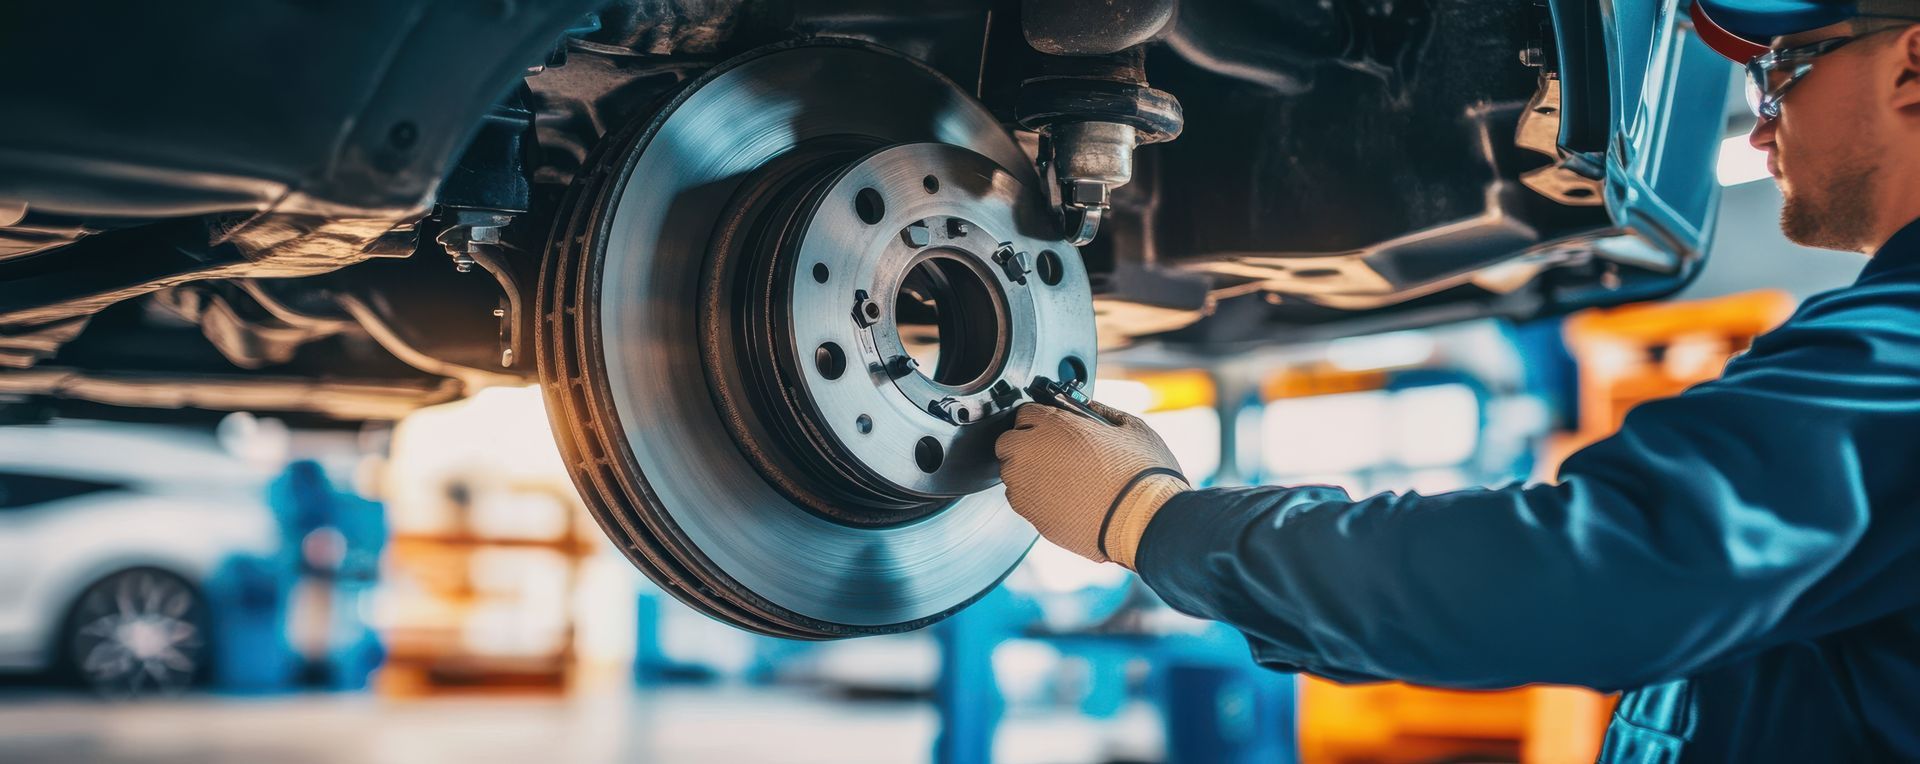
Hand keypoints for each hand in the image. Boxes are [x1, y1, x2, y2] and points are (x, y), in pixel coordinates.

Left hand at [995, 398, 1188, 566]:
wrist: (1144, 521)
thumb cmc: (1142, 473)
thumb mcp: (1129, 426)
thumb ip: (1100, 413)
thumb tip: (1089, 410)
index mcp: (1051, 424)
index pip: (1025, 413)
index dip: (1042, 422)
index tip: (1054, 431)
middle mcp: (1029, 454)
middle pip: (1008, 444)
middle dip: (1026, 447)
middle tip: (1056, 455)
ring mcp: (1026, 489)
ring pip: (1012, 476)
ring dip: (1030, 475)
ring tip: (1066, 482)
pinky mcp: (1032, 518)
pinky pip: (1025, 504)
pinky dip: (1038, 501)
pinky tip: (1068, 502)